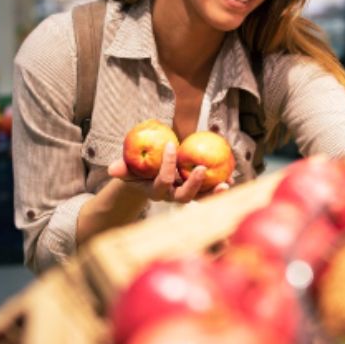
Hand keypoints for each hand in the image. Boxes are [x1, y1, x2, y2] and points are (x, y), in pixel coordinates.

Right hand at [107, 142, 229, 202]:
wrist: (150, 178)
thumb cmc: (139, 170)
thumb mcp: (129, 168)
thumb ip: (123, 169)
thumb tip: (112, 169)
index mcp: (156, 191)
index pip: (162, 181)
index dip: (166, 165)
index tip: (170, 145)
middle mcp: (172, 197)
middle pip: (184, 197)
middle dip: (194, 185)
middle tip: (202, 168)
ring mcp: (186, 196)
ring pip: (201, 199)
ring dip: (214, 193)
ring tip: (227, 183)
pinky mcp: (198, 193)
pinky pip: (210, 192)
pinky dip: (220, 187)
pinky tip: (232, 178)